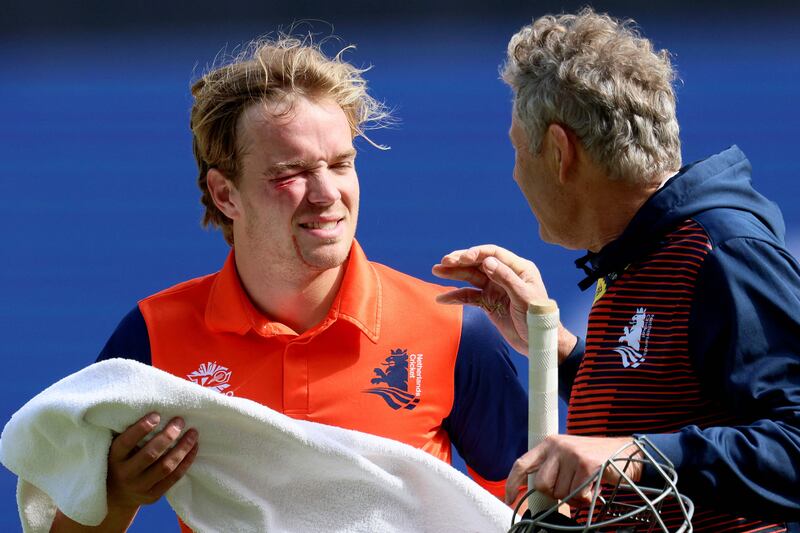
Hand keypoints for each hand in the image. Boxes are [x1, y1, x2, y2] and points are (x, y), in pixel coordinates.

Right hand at [50, 413, 197, 531]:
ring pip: (166, 467)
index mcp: (114, 459)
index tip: (157, 415)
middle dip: (168, 436)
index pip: (126, 442)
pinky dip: (186, 461)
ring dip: (182, 448)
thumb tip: (148, 403)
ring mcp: (140, 487)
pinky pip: (174, 478)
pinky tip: (194, 448)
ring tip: (193, 432)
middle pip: (150, 454)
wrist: (115, 498)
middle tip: (180, 420)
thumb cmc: (118, 462)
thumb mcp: (115, 449)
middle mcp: (126, 474)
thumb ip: (126, 432)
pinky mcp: (153, 495)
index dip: (142, 428)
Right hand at [432, 245, 574, 356]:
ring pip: (471, 277)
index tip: (461, 258)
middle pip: (479, 263)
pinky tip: (442, 298)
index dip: (476, 253)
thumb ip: (506, 278)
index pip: (494, 254)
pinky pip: (470, 297)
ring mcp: (495, 288)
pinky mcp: (488, 302)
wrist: (538, 343)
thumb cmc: (538, 318)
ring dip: (454, 274)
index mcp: (518, 269)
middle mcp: (505, 275)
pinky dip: (456, 297)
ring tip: (436, 270)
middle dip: (461, 261)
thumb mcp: (524, 297)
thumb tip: (487, 262)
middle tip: (444, 261)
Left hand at [504, 435, 641, 505]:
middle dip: (555, 494)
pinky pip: (577, 495)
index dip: (512, 482)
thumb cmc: (594, 460)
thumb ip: (552, 469)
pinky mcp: (586, 464)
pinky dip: (586, 498)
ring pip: (560, 492)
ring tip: (585, 486)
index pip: (521, 463)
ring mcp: (572, 454)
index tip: (509, 498)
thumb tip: (538, 491)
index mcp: (549, 444)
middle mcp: (557, 446)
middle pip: (541, 484)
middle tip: (571, 489)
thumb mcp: (567, 458)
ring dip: (573, 497)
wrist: (628, 452)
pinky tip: (594, 488)